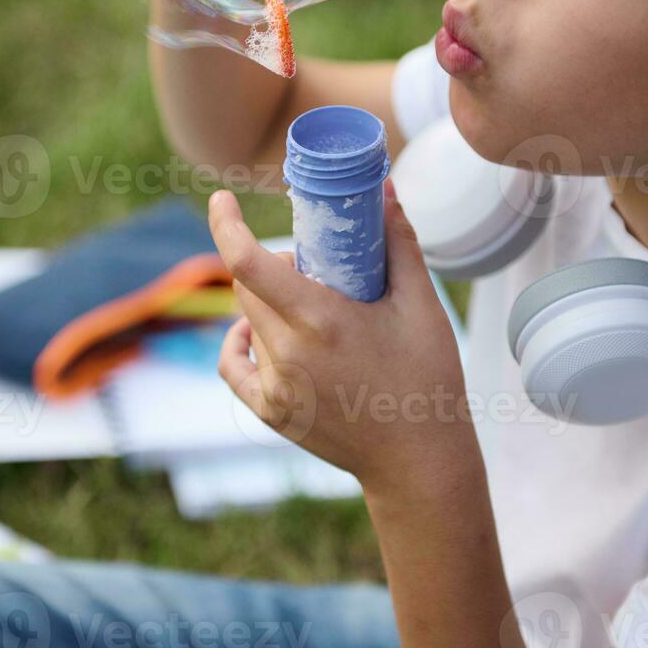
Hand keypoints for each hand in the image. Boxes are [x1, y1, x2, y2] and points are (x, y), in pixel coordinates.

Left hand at [207, 179, 480, 499]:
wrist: (419, 460)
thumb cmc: (427, 378)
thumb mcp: (422, 305)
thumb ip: (398, 242)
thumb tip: (383, 187)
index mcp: (320, 320)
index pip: (246, 262)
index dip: (225, 225)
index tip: (221, 199)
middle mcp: (288, 353)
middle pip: (249, 287)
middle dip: (274, 266)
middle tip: (318, 271)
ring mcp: (274, 387)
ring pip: (250, 322)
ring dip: (272, 306)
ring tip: (320, 315)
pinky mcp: (270, 412)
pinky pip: (236, 365)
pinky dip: (242, 342)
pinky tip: (259, 334)